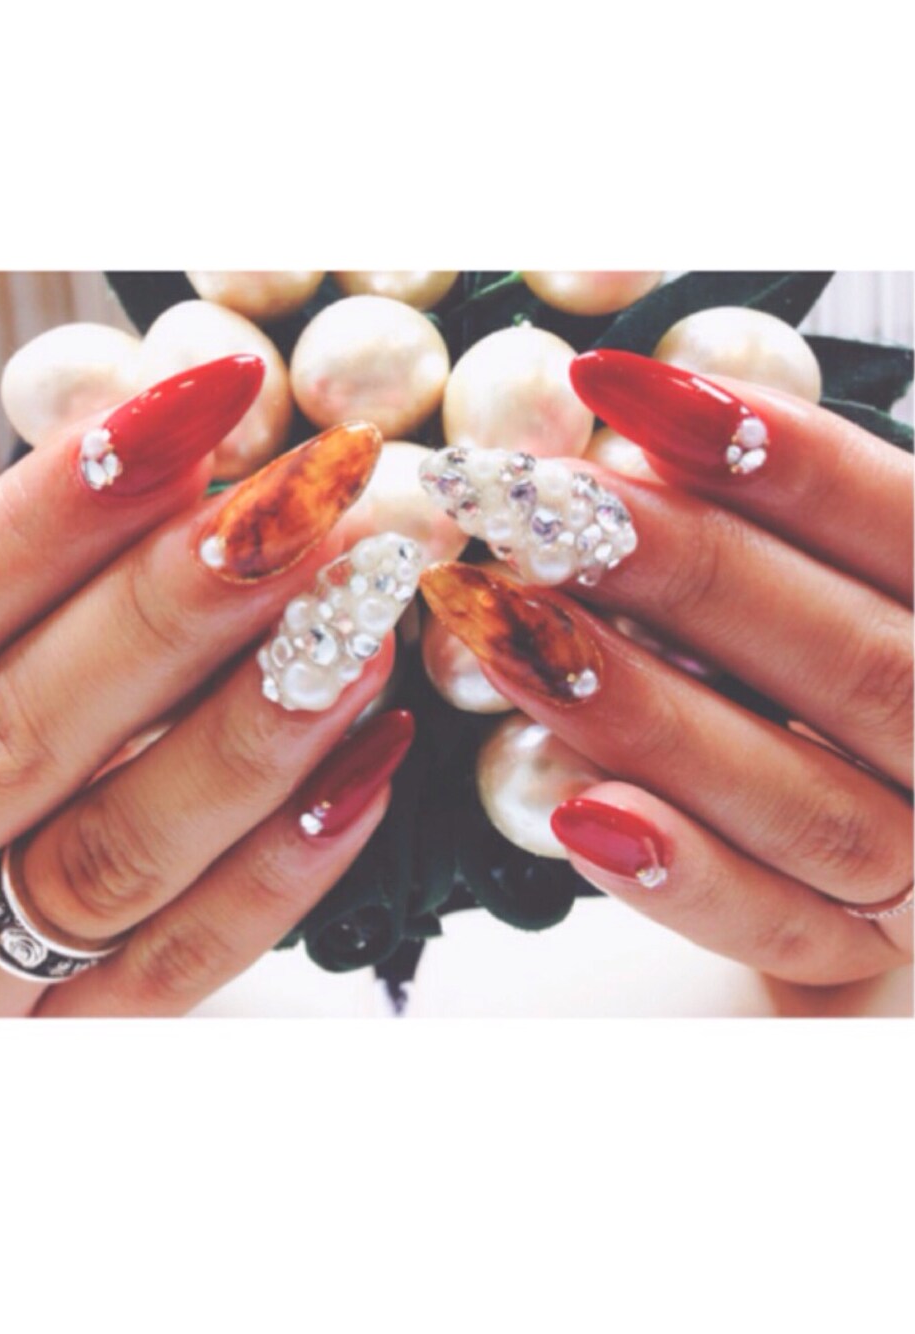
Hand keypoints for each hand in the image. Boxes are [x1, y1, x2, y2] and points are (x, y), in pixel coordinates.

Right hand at [0, 357, 412, 1015]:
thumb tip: (145, 457)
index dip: (59, 511)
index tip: (196, 404)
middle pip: (30, 729)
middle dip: (181, 606)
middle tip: (315, 505)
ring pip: (115, 854)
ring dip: (255, 731)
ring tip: (363, 619)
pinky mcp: (47, 1049)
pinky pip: (169, 973)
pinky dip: (275, 875)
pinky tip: (367, 770)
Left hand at [421, 351, 912, 991]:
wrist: (900, 826)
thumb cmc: (852, 665)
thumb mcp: (833, 585)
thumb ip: (773, 536)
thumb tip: (628, 444)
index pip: (906, 527)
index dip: (782, 458)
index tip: (624, 388)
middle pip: (853, 662)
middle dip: (688, 574)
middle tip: (536, 507)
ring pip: (806, 800)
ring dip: (647, 712)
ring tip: (505, 628)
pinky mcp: (865, 951)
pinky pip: (783, 926)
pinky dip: (684, 876)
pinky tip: (581, 814)